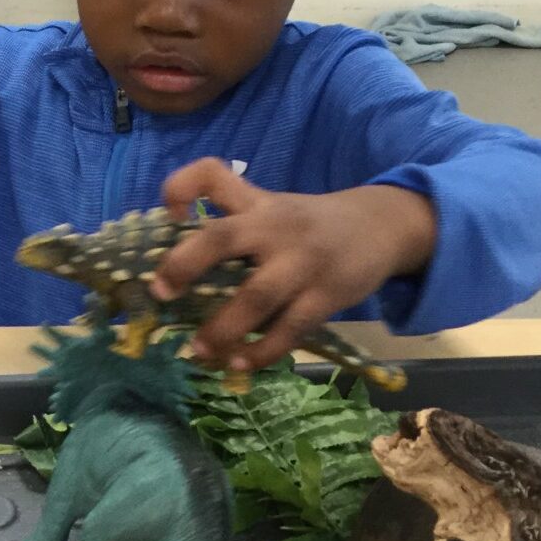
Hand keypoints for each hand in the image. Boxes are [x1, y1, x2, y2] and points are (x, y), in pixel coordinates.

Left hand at [151, 158, 436, 374]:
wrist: (380, 227)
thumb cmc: (307, 223)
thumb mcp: (269, 204)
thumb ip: (226, 210)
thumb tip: (171, 233)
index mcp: (255, 204)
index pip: (213, 176)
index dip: (182, 188)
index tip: (167, 215)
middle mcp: (275, 227)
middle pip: (223, 238)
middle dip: (186, 264)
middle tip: (161, 294)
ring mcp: (303, 261)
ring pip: (257, 295)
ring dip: (224, 327)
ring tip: (199, 351)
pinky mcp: (327, 295)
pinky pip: (291, 328)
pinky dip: (264, 349)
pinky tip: (240, 364)